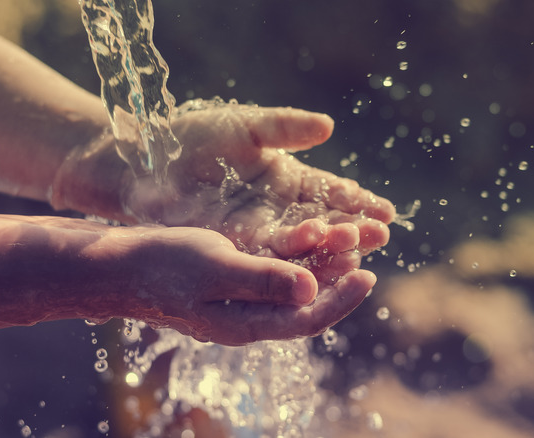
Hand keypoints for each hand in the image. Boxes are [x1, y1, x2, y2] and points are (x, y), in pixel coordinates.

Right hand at [94, 225, 375, 345]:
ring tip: (347, 247)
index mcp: (245, 323)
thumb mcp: (216, 266)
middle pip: (303, 308)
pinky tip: (306, 241)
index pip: (307, 319)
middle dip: (337, 283)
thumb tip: (310, 292)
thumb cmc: (163, 263)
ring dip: (319, 271)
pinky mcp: (227, 284)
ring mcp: (235, 303)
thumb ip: (263, 280)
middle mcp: (245, 319)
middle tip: (367, 255)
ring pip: (289, 291)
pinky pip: (271, 277)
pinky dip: (293, 261)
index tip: (370, 273)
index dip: (341, 300)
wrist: (120, 265)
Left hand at [123, 103, 393, 280]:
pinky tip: (313, 263)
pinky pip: (268, 256)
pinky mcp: (234, 245)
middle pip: (323, 222)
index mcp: (288, 178)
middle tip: (380, 235)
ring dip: (327, 248)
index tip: (387, 211)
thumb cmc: (194, 136)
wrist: (146, 162)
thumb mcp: (245, 126)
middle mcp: (279, 209)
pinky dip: (290, 260)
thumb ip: (284, 127)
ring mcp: (258, 229)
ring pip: (299, 243)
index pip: (330, 193)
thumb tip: (328, 127)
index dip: (357, 202)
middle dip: (352, 229)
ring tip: (356, 250)